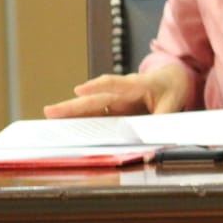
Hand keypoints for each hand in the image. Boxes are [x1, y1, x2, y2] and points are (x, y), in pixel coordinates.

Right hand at [43, 64, 188, 117]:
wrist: (172, 79)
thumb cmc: (171, 89)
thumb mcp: (173, 104)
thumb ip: (160, 121)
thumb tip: (150, 144)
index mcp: (138, 85)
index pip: (116, 84)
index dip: (98, 86)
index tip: (80, 90)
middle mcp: (122, 92)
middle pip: (96, 99)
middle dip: (73, 106)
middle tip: (49, 111)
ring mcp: (117, 101)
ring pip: (91, 108)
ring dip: (71, 114)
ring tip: (49, 120)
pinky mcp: (115, 110)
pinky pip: (97, 116)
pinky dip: (83, 122)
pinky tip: (67, 129)